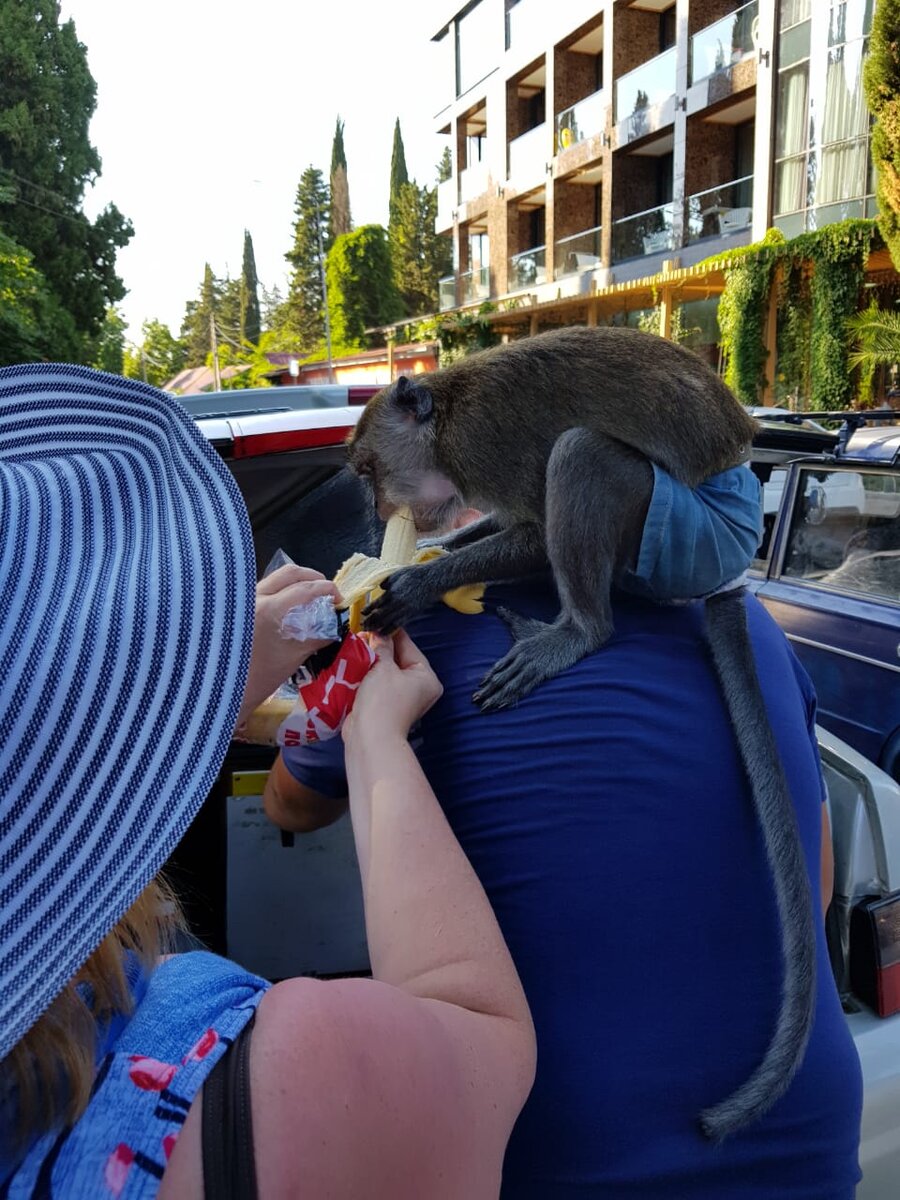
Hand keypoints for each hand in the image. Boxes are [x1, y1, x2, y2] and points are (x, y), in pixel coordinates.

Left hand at [237, 564, 340, 728]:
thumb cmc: (260, 677)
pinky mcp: (239, 607)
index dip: (327, 589)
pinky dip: (282, 591)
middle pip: (288, 573)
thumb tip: (335, 625)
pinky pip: (265, 589)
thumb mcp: (294, 656)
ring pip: (275, 578)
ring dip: (297, 583)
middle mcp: (253, 598)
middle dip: (313, 577)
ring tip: (311, 597)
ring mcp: (243, 600)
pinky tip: (292, 605)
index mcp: (268, 610)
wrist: (227, 690)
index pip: (304, 589)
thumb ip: (318, 637)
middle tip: (326, 591)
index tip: (339, 599)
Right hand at [343, 630, 442, 746]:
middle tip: (361, 634)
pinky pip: (377, 682)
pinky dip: (367, 675)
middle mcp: (419, 686)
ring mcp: (402, 697)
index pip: (408, 645)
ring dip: (371, 660)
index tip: (374, 621)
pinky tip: (354, 664)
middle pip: (397, 657)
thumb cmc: (382, 702)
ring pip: (385, 669)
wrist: (369, 738)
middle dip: (378, 647)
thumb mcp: (382, 667)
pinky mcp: (386, 704)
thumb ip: (382, 646)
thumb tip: (379, 631)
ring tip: (355, 646)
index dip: (390, 632)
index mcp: (426, 676)